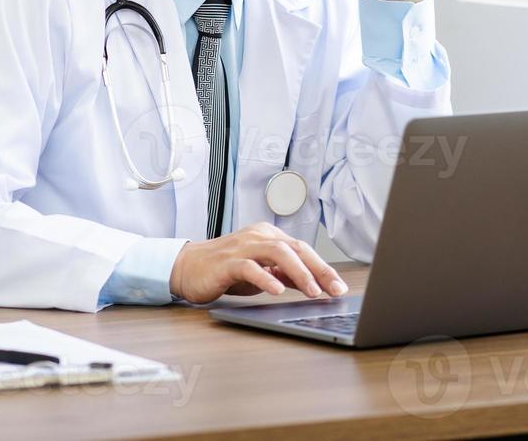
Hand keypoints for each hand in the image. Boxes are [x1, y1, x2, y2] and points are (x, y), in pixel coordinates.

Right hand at [169, 223, 349, 304]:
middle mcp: (258, 236)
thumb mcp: (261, 272)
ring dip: (299, 272)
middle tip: (335, 289)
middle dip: (319, 269)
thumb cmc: (225, 270)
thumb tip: (313, 283)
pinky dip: (266, 278)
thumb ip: (284, 274)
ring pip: (278, 252)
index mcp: (268, 236)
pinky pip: (250, 267)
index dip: (323, 268)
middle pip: (296, 248)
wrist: (188, 269)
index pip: (303, 250)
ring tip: (313, 291)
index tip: (339, 287)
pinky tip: (277, 290)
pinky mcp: (228, 262)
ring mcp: (243, 247)